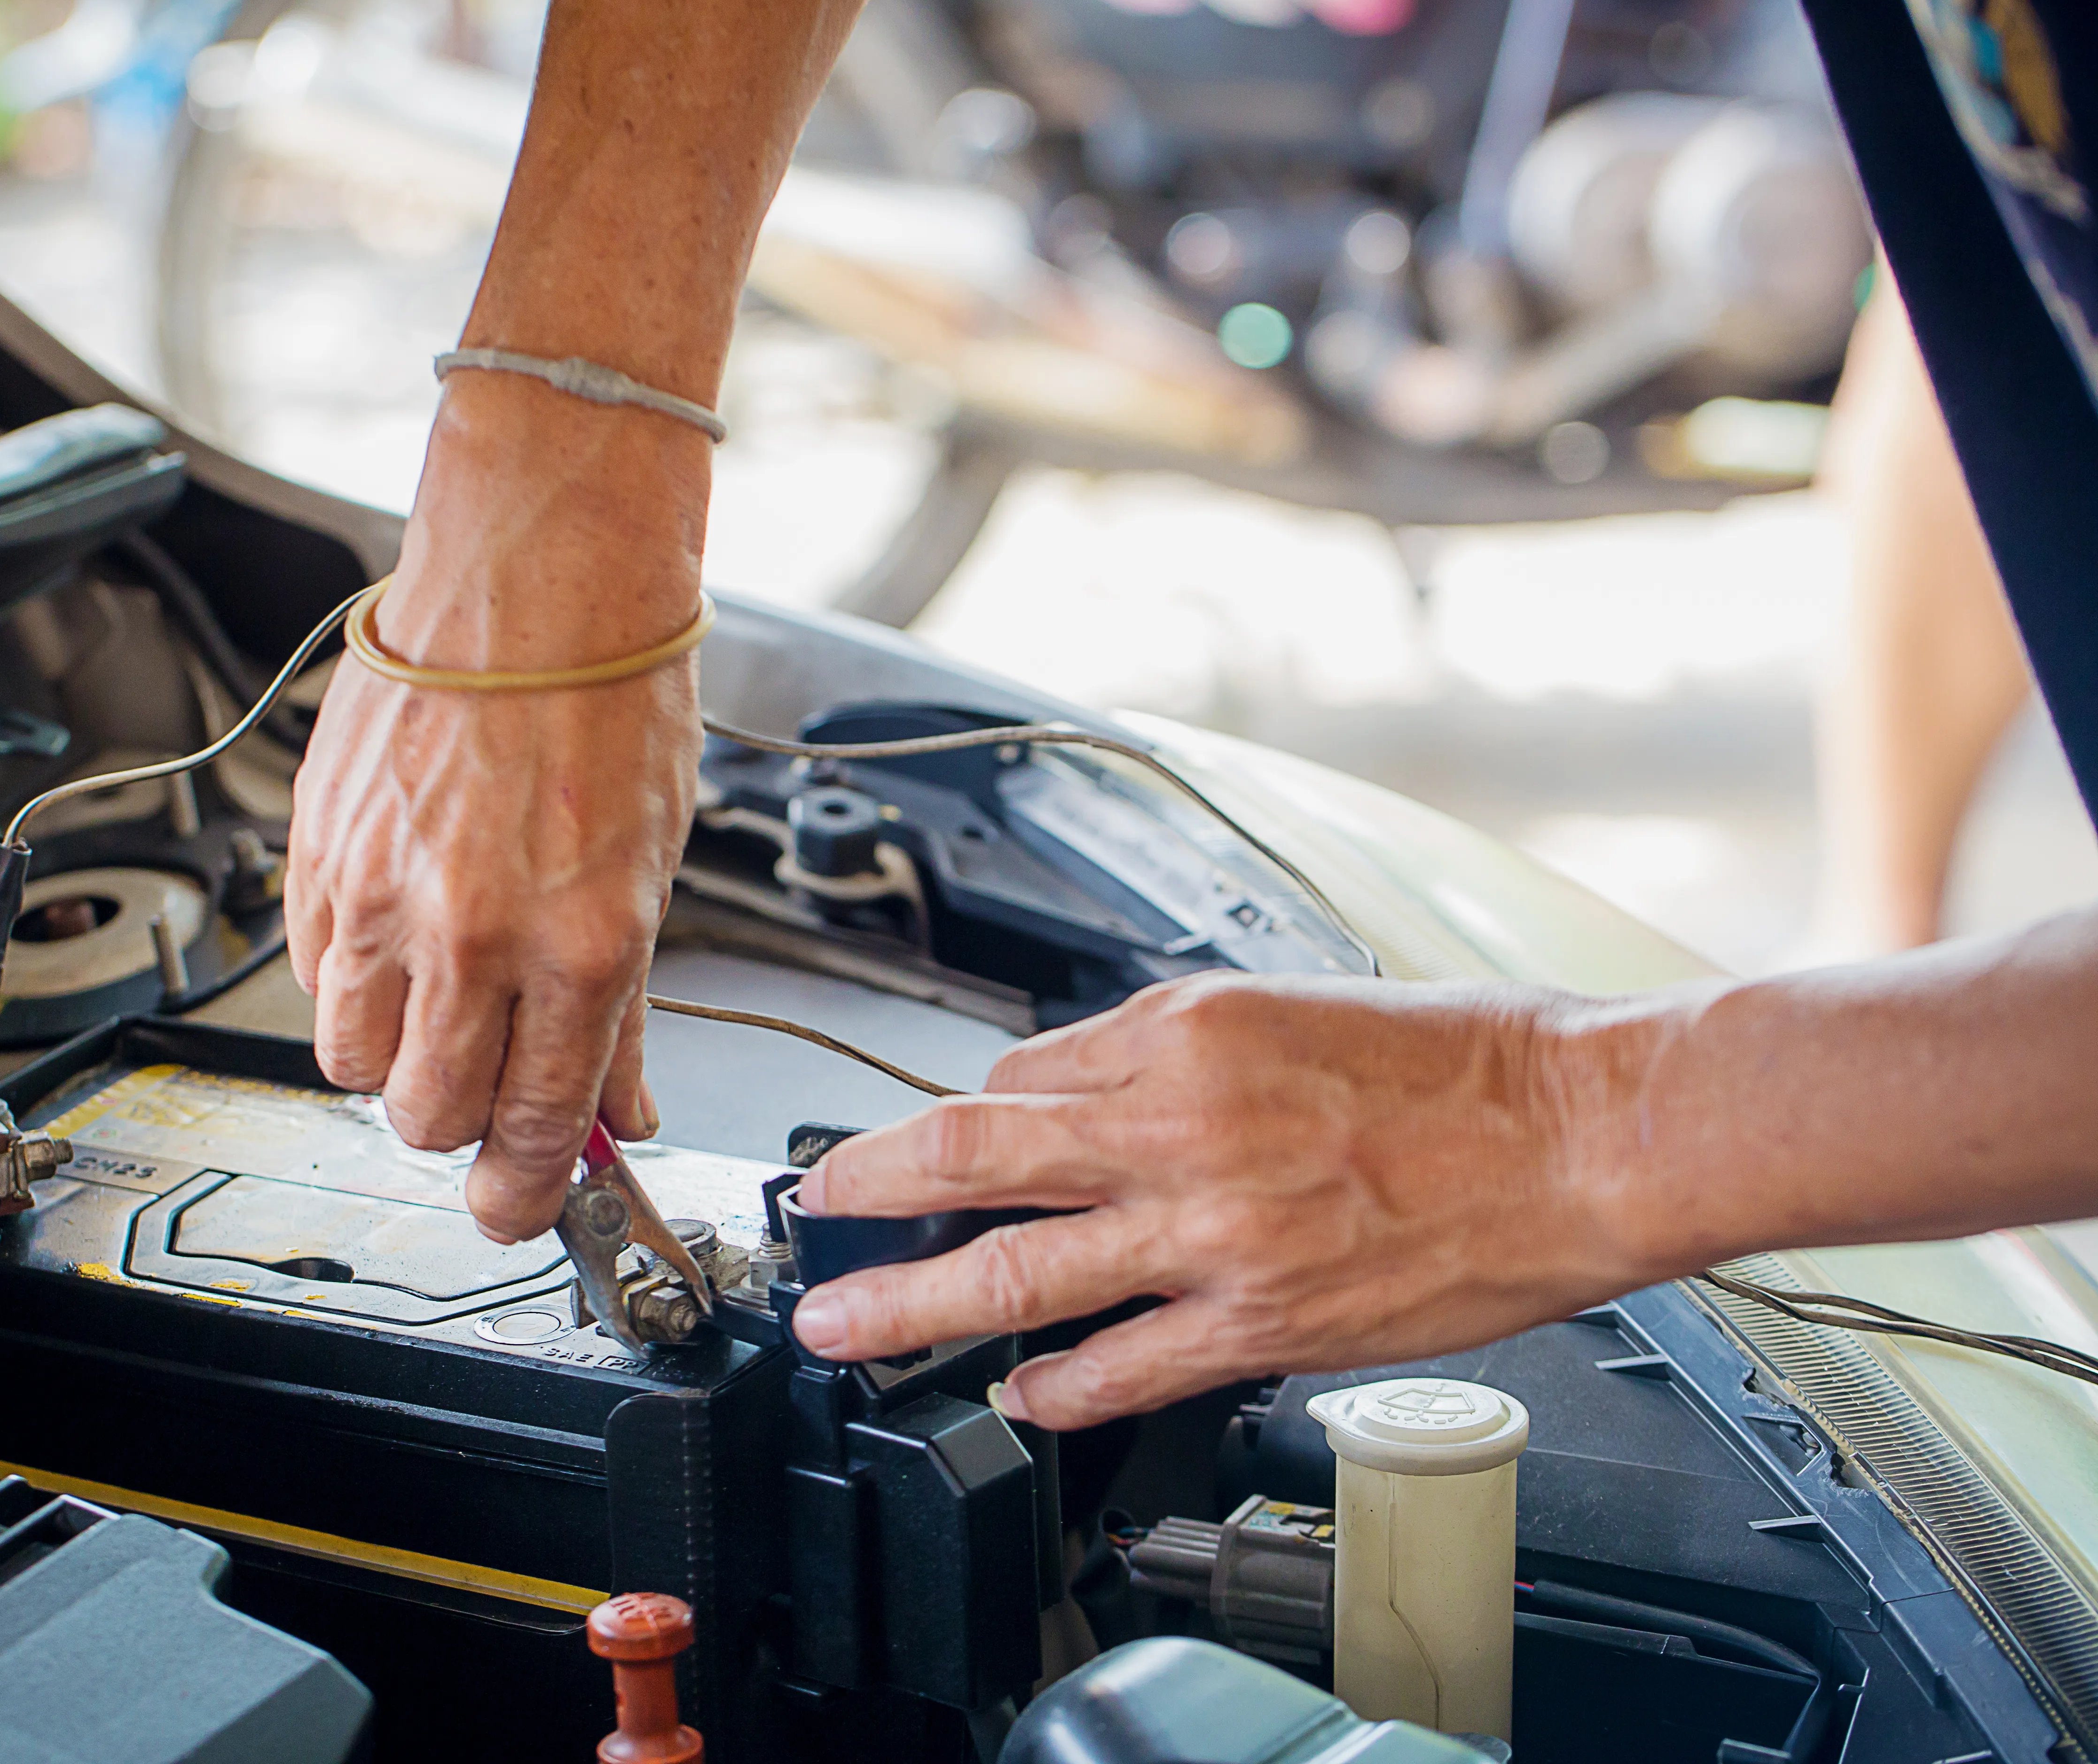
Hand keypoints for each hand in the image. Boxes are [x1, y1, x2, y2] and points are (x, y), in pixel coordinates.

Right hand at [287, 380, 705, 1240]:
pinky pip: (314, 976)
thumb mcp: (651, 869)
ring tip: (436, 998)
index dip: (521, 1192)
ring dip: (393, 1057)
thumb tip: (615, 1109)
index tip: (517, 1206)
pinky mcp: (320, 854)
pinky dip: (351, 981)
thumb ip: (624, 1009)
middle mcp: (475, 930)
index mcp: (580, 943)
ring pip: (353, 1062)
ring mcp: (384, 894)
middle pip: (428, 1116)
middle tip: (482, 1084)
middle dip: (457, 1124)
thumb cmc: (612, 699)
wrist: (539, 576)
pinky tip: (396, 931)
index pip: (535, 1125)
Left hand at [787, 971, 1659, 1427]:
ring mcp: (1212, 1232)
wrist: (1585, 1132)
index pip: (1017, 1075)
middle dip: (865, 1191)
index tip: (915, 1149)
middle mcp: (1177, 1125)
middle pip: (969, 1155)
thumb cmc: (1463, 1064)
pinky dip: (1053, 1383)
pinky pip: (1120, 1364)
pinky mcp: (1262, 1320)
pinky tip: (1020, 1392)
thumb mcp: (1285, 1004)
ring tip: (842, 1326)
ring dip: (909, 1304)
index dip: (955, 1117)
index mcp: (1183, 1031)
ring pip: (1014, 1270)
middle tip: (811, 1219)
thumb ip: (1167, 1051)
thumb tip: (1070, 1091)